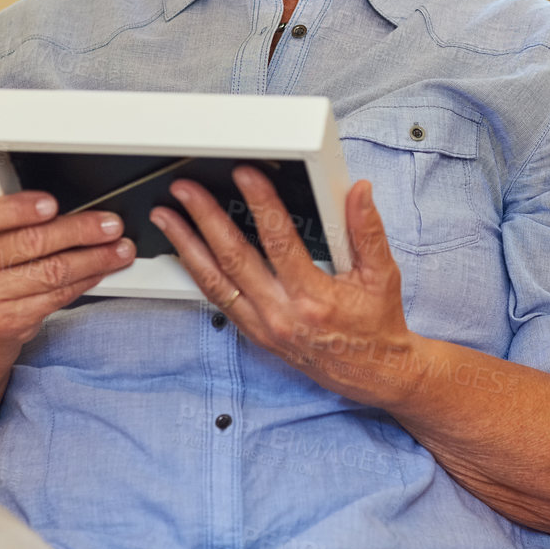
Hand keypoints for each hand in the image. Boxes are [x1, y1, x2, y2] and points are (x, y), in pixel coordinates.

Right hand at [0, 165, 137, 351]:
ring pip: (51, 272)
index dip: (18, 209)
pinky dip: (86, 280)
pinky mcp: (10, 321)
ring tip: (119, 247)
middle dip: (78, 231)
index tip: (52, 203)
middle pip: (30, 243)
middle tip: (109, 223)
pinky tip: (102, 269)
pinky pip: (57, 296)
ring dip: (93, 258)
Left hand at [152, 167, 419, 407]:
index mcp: (314, 298)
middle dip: (205, 219)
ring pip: (215, 283)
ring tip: (167, 217)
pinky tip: (183, 250)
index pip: (280, 242)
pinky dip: (197, 273)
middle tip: (186, 191)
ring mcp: (263, 327)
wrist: (371, 372)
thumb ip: (368, 230)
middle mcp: (282, 314)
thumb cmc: (377, 323)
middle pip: (234, 260)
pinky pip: (218, 301)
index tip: (244, 176)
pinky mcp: (255, 334)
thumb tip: (358, 192)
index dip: (261, 204)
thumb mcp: (382, 274)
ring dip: (187, 246)